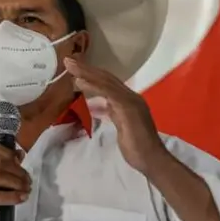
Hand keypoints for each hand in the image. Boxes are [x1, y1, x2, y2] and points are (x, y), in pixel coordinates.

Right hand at [0, 144, 30, 220]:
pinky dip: (13, 196)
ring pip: (0, 176)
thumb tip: (19, 154)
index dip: (9, 154)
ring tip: (26, 189)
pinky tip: (21, 198)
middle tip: (27, 180)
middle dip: (18, 171)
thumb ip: (0, 167)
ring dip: (18, 182)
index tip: (20, 163)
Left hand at [65, 56, 166, 174]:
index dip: (92, 75)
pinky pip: (108, 92)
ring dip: (86, 73)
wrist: (151, 159)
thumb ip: (112, 114)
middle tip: (68, 61)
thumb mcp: (121, 126)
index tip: (76, 69)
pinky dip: (93, 85)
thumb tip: (99, 106)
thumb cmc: (137, 148)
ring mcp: (130, 101)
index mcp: (129, 101)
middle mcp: (131, 97)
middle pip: (106, 78)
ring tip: (70, 65)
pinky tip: (80, 81)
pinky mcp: (128, 108)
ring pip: (105, 82)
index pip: (109, 84)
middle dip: (87, 69)